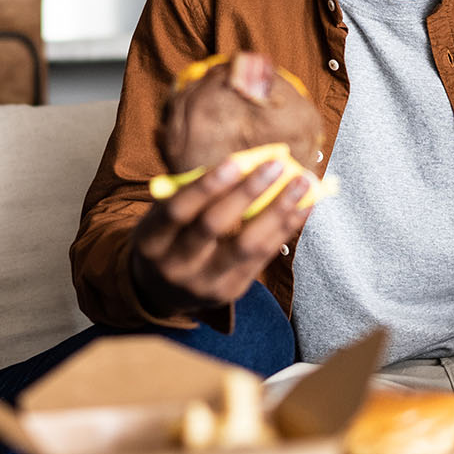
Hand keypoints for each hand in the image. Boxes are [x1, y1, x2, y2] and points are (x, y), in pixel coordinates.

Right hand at [129, 157, 312, 316]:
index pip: (178, 210)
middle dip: (247, 193)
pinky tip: (303, 207)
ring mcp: (204, 283)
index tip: (237, 162)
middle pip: (213, 226)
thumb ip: (192, 193)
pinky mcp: (230, 291)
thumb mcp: (162, 216)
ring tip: (302, 184)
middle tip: (276, 165)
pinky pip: (263, 257)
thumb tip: (242, 163)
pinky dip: (285, 228)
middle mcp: (175, 266)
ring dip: (278, 211)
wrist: (159, 291)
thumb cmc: (167, 237)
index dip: (207, 186)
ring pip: (246, 246)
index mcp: (150, 241)